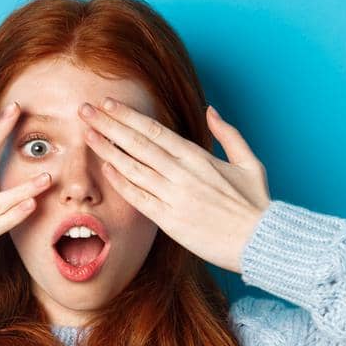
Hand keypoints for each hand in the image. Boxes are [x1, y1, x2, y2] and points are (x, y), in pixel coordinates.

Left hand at [76, 98, 271, 272]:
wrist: (261, 241)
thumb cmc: (256, 204)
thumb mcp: (249, 162)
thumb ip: (228, 134)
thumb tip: (211, 110)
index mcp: (198, 157)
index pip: (155, 130)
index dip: (128, 116)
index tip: (108, 104)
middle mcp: (183, 173)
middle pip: (137, 143)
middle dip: (108, 125)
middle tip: (84, 110)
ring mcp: (174, 197)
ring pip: (133, 168)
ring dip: (107, 150)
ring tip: (86, 134)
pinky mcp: (170, 221)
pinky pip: (139, 198)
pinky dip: (121, 182)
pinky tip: (104, 169)